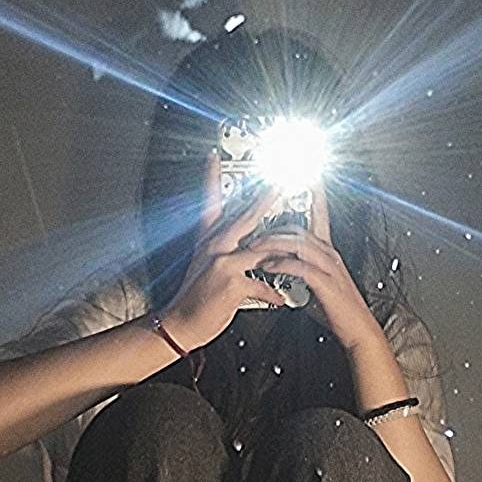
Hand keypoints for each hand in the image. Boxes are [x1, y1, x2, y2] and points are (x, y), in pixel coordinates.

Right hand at [158, 153, 292, 350]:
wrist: (181, 325)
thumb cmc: (195, 299)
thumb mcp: (203, 267)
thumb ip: (222, 253)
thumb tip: (242, 248)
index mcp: (208, 242)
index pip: (209, 204)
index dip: (211, 178)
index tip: (214, 156)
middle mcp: (215, 248)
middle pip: (245, 218)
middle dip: (266, 199)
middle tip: (281, 183)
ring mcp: (223, 264)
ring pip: (261, 250)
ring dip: (283, 253)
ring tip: (300, 250)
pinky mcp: (231, 284)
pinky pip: (262, 285)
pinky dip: (275, 293)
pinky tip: (283, 299)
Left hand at [246, 184, 382, 352]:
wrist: (356, 329)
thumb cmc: (336, 309)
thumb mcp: (316, 283)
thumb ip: (300, 270)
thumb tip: (281, 266)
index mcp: (327, 251)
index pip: (319, 216)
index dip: (314, 195)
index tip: (306, 178)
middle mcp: (329, 254)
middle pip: (298, 228)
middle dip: (271, 228)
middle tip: (251, 232)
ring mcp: (328, 266)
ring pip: (298, 244)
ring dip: (272, 245)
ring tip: (253, 249)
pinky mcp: (325, 282)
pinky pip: (300, 266)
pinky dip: (281, 265)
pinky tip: (268, 268)